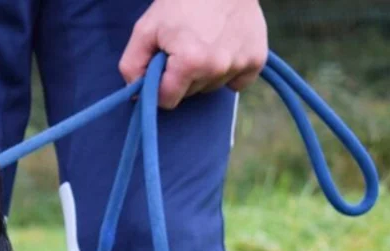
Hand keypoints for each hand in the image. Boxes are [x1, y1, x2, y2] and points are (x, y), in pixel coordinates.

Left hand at [119, 0, 267, 108]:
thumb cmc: (180, 2)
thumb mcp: (145, 30)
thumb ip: (132, 66)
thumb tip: (135, 96)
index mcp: (190, 62)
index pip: (167, 100)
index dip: (159, 86)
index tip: (162, 66)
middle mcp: (217, 67)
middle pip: (190, 94)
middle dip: (181, 78)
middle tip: (182, 47)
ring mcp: (240, 64)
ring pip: (211, 88)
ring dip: (203, 73)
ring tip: (203, 43)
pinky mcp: (257, 60)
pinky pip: (236, 83)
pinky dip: (227, 72)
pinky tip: (222, 50)